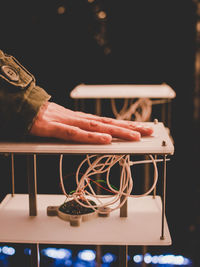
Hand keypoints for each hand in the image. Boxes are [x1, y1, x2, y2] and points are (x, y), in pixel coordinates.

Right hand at [30, 102, 152, 143]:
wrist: (24, 109)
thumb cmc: (45, 118)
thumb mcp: (66, 125)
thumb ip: (80, 131)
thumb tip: (96, 137)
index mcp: (83, 119)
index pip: (109, 122)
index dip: (126, 125)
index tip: (142, 128)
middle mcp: (80, 119)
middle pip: (108, 123)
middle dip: (130, 127)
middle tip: (148, 131)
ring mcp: (69, 123)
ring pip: (97, 128)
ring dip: (117, 132)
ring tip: (135, 136)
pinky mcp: (55, 129)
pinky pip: (75, 134)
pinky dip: (91, 137)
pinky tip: (105, 140)